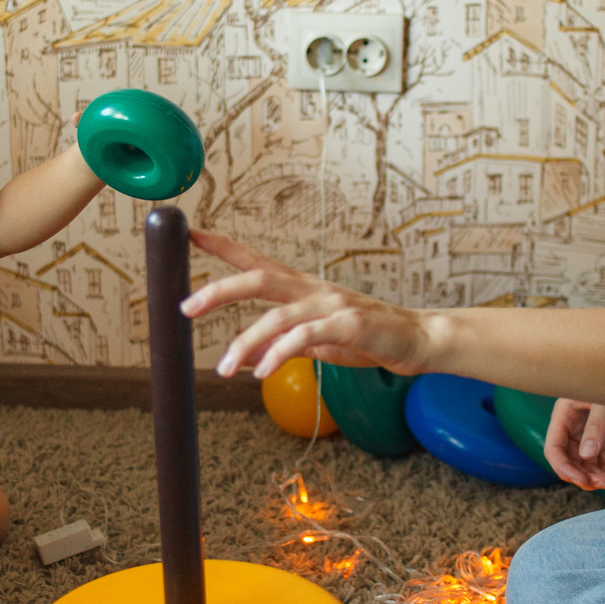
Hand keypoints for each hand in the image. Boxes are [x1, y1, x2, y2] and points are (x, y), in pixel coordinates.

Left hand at [181, 228, 433, 379]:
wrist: (418, 339)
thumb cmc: (367, 338)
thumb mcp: (315, 343)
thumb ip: (278, 345)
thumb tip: (241, 359)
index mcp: (302, 288)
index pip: (256, 260)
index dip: (222, 246)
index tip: (190, 232)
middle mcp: (312, 289)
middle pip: (259, 277)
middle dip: (219, 289)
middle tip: (186, 307)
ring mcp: (331, 304)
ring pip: (278, 314)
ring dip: (245, 341)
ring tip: (222, 367)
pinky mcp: (349, 324)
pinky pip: (306, 337)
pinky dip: (279, 353)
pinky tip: (261, 371)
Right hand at [544, 397, 604, 491]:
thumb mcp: (604, 400)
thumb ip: (596, 426)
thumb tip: (588, 456)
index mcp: (564, 416)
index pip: (554, 448)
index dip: (563, 466)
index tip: (580, 479)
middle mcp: (574, 429)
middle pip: (570, 461)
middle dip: (582, 475)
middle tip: (601, 483)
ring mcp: (591, 435)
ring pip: (586, 465)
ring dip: (597, 478)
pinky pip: (603, 463)